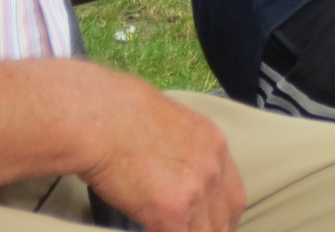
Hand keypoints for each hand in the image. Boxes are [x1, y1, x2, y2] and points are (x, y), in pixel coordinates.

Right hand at [82, 73, 245, 231]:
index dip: (222, 216)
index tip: (211, 226)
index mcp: (214, 143)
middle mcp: (213, 167)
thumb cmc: (121, 115)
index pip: (233, 195)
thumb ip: (185, 152)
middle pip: (225, 217)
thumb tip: (176, 175)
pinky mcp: (172, 212)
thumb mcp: (171, 123)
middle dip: (211, 230)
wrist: (101, 119)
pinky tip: (155, 230)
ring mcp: (196, 190)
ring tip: (173, 231)